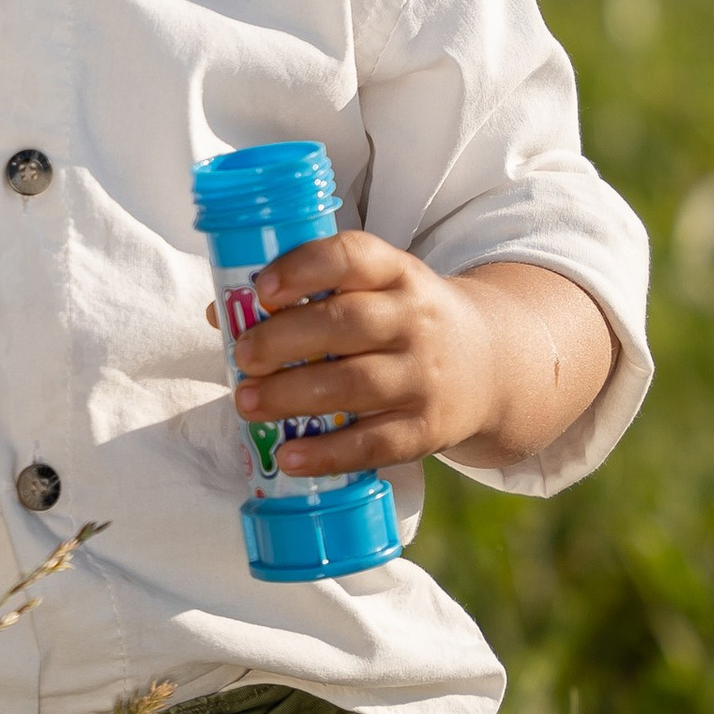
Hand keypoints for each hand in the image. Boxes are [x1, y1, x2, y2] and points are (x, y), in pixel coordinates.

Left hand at [224, 237, 611, 473]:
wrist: (493, 365)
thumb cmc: (403, 322)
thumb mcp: (372, 291)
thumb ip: (306, 296)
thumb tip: (221, 314)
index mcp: (396, 273)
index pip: (352, 257)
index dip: (304, 269)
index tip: (262, 291)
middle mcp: (415, 319)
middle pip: (348, 323)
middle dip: (286, 339)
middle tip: (243, 357)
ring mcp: (424, 375)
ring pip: (357, 384)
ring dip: (294, 395)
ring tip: (247, 403)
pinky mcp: (428, 428)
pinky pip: (375, 443)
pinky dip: (328, 453)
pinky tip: (290, 457)